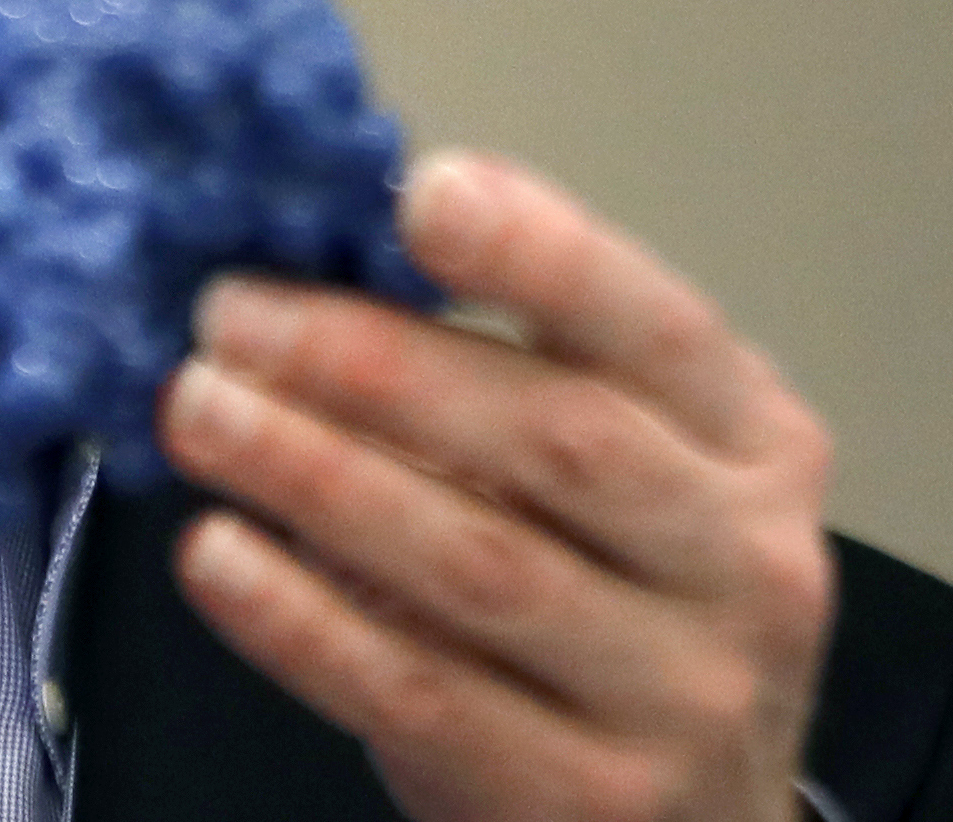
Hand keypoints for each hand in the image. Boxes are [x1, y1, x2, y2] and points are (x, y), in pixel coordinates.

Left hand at [159, 153, 833, 821]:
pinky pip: (418, 693)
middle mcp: (743, 564)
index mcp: (753, 443)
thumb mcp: (621, 472)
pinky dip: (302, 619)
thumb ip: (510, 369)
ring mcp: (677, 694)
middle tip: (234, 315)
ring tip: (198, 410)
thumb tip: (322, 254)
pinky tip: (218, 554)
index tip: (423, 192)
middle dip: (376, 364)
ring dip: (315, 474)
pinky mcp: (584, 801)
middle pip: (555, 440)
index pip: (660, 328)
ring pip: (477, 563)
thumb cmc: (622, 603)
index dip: (545, 254)